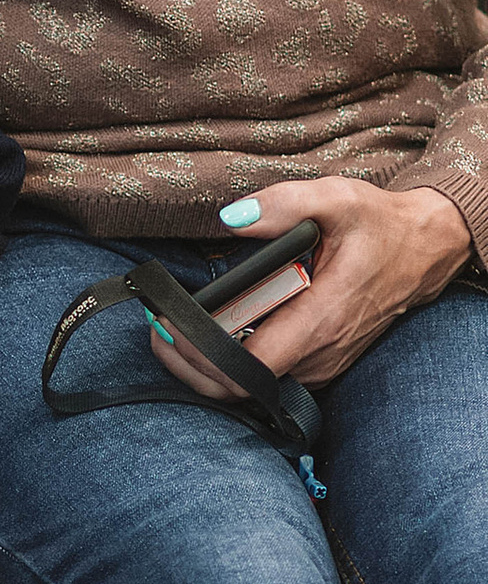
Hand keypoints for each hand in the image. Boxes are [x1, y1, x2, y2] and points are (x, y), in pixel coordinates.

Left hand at [158, 180, 474, 396]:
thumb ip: (283, 203)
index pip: (250, 367)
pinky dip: (234, 363)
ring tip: (177, 328)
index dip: (202, 357)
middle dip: (192, 365)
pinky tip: (211, 332)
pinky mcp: (322, 364)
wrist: (423, 250)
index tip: (168, 330)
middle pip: (242, 385)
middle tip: (159, 331)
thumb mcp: (336, 197)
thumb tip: (232, 217)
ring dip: (209, 366)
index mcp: (322, 319)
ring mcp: (324, 364)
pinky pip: (269, 377)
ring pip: (253, 386)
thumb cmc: (379, 225)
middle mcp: (323, 353)